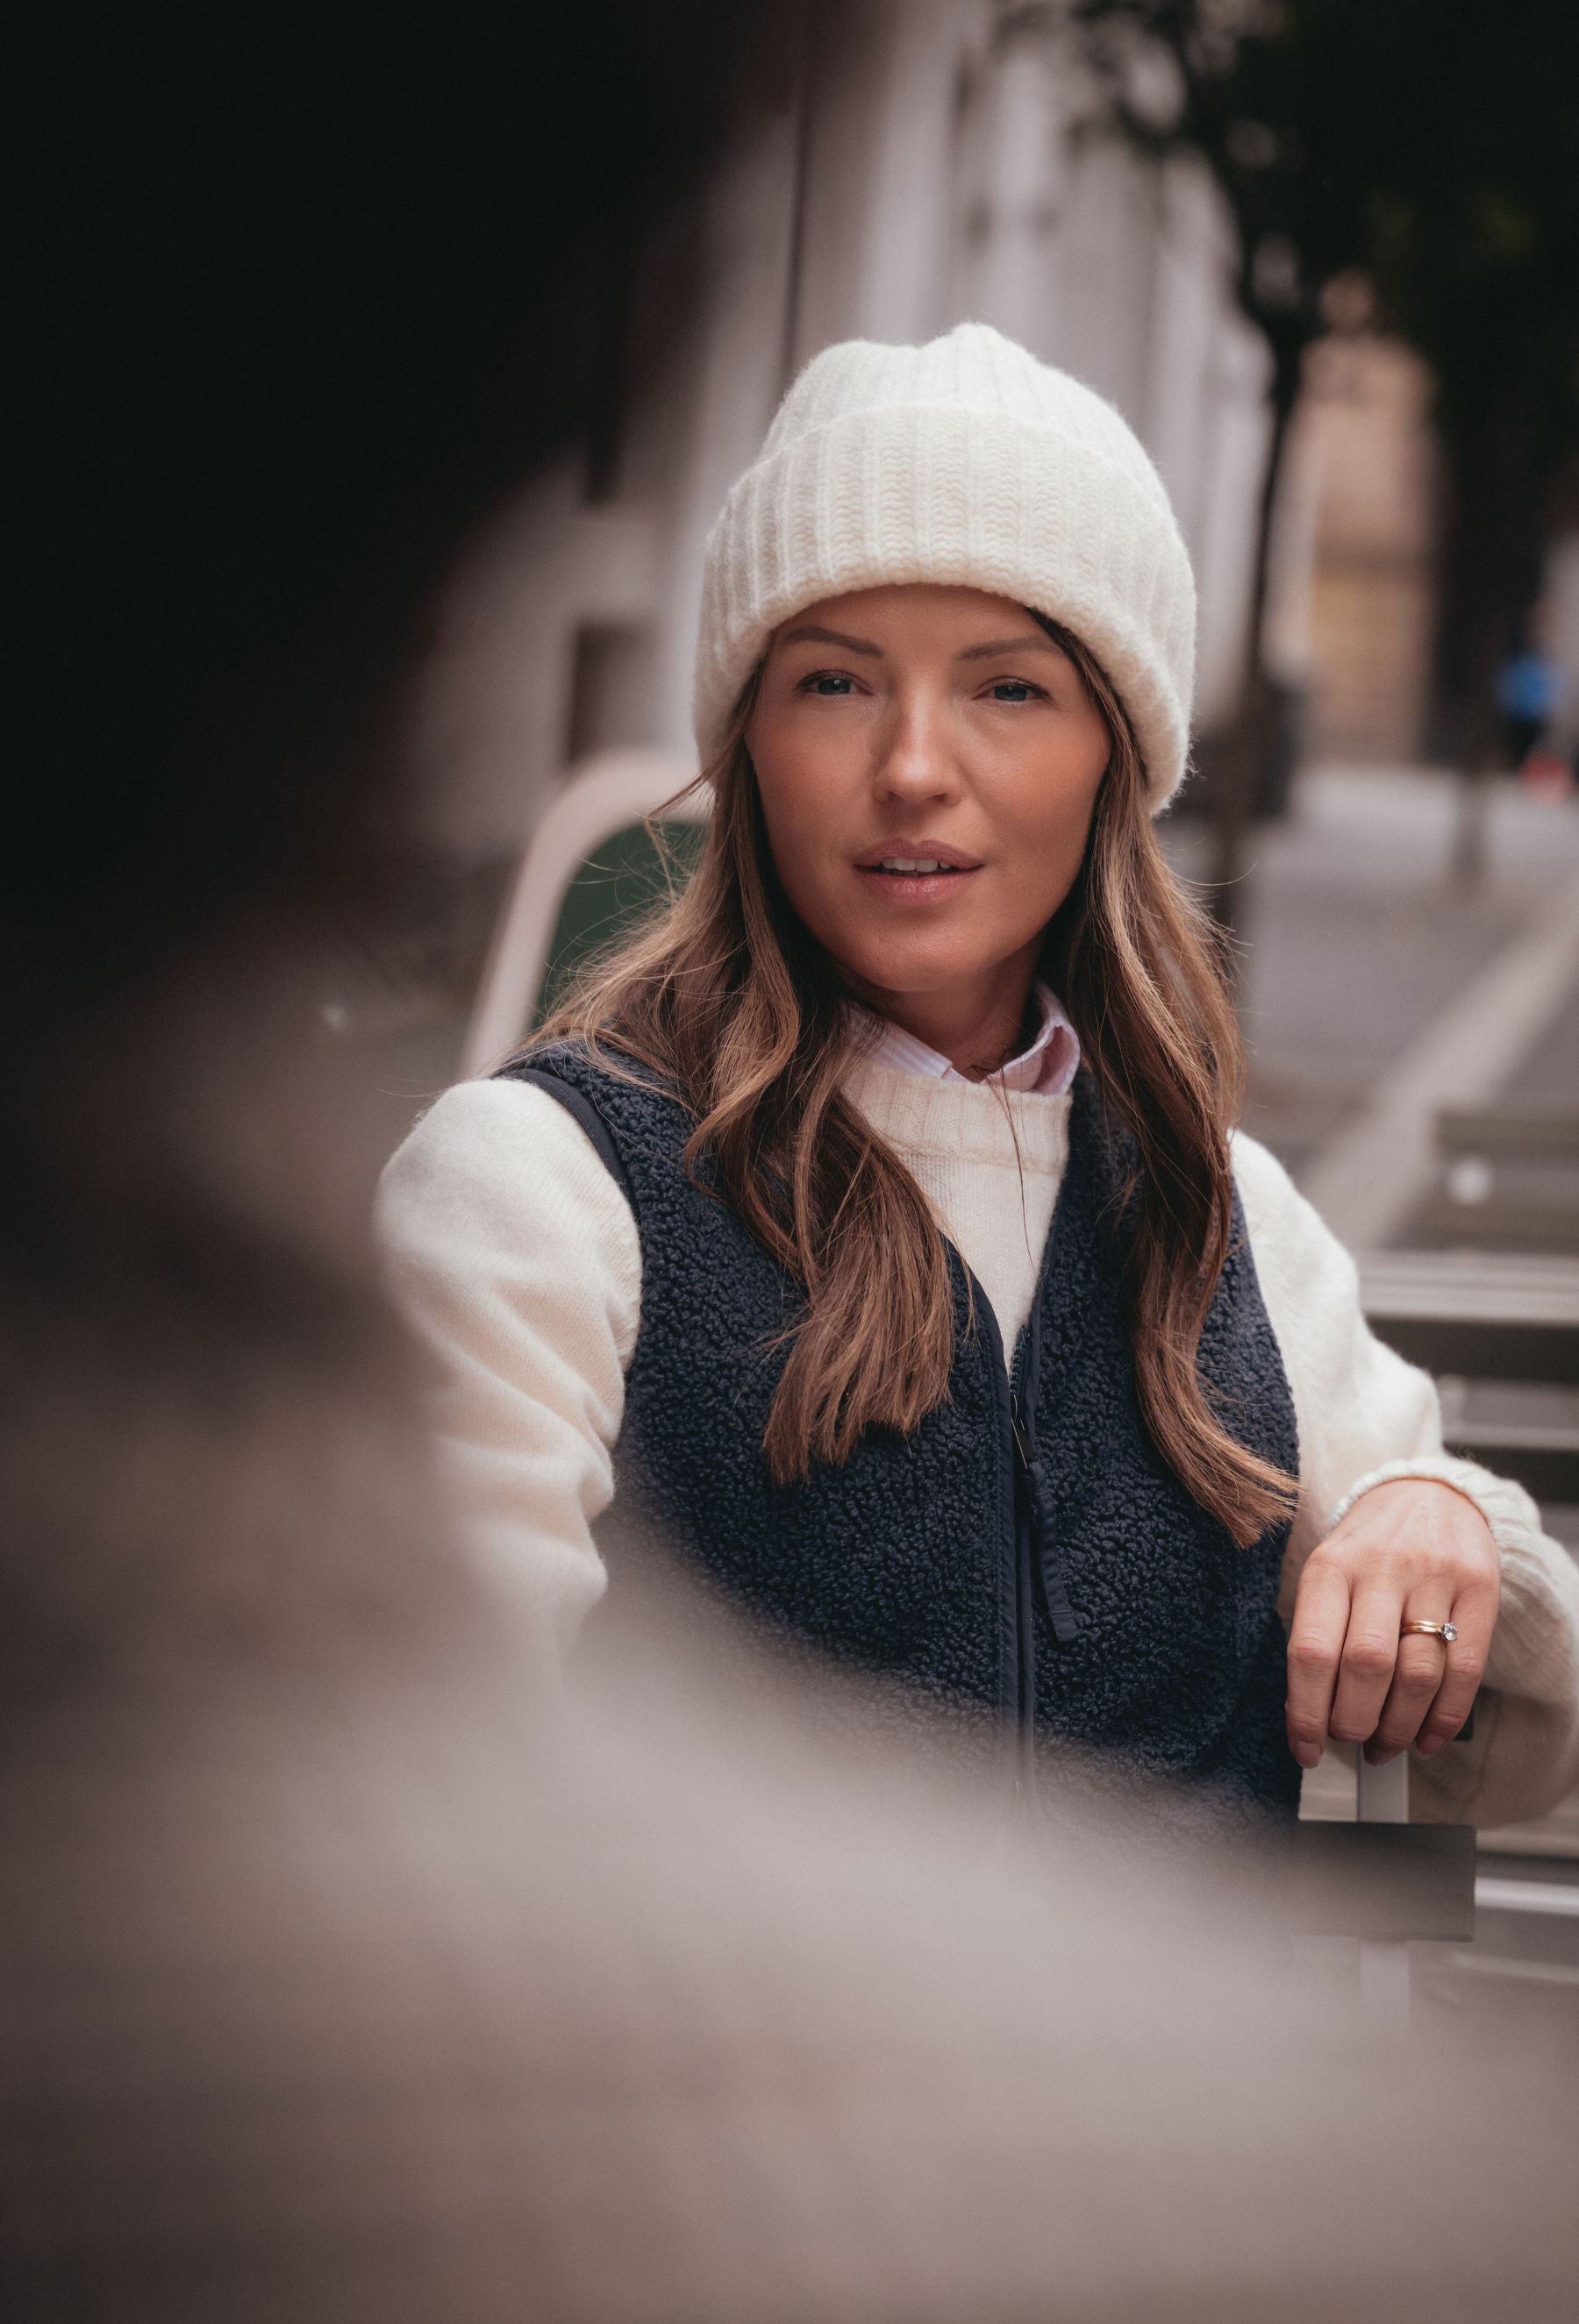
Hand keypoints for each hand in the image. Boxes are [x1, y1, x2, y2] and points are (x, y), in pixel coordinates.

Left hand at [1285, 1480, 1499, 1769]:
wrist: (1428, 1495)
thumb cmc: (1367, 1550)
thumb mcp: (1328, 1576)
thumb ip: (1318, 1637)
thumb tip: (1308, 1718)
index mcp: (1329, 1567)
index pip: (1310, 1651)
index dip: (1306, 1713)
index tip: (1304, 1750)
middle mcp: (1379, 1568)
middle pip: (1365, 1665)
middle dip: (1355, 1722)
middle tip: (1352, 1743)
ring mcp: (1433, 1577)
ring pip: (1416, 1673)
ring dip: (1398, 1727)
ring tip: (1386, 1745)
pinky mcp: (1478, 1590)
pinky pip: (1465, 1670)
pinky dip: (1445, 1718)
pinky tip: (1427, 1738)